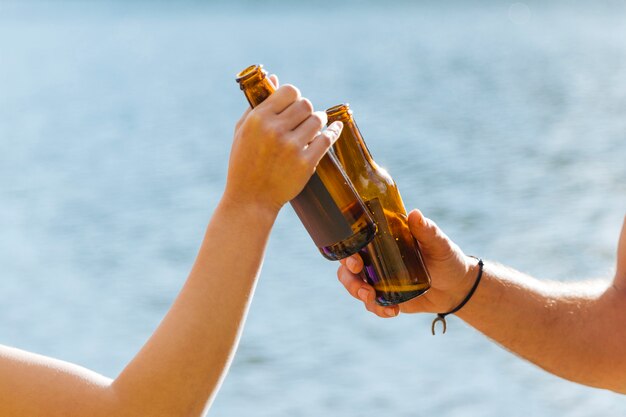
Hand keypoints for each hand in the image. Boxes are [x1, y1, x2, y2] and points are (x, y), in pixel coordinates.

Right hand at [225, 74, 342, 214]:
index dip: (294, 97)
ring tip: (314, 128)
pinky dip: (333, 133)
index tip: (294, 105)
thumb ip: (257, 103)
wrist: (250, 200)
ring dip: (319, 122)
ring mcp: (291, 147)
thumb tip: (275, 78)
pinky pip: (326, 140)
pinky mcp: (305, 164)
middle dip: (307, 111)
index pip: (289, 91)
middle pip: (306, 104)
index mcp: (258, 119)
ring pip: (318, 120)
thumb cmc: (243, 164)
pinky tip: (335, 130)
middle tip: (305, 120)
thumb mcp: (242, 131)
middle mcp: (275, 130)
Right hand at [337, 209, 479, 317]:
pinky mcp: (385, 297)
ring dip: (358, 294)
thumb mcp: (438, 243)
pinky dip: (377, 309)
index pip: (355, 241)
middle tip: (363, 286)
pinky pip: (372, 304)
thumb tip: (415, 214)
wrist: (457, 287)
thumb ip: (427, 230)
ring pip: (354, 285)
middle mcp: (375, 258)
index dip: (347, 250)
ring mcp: (378, 279)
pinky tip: (392, 312)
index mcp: (382, 240)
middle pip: (347, 267)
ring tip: (372, 299)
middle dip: (349, 278)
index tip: (355, 261)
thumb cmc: (447, 258)